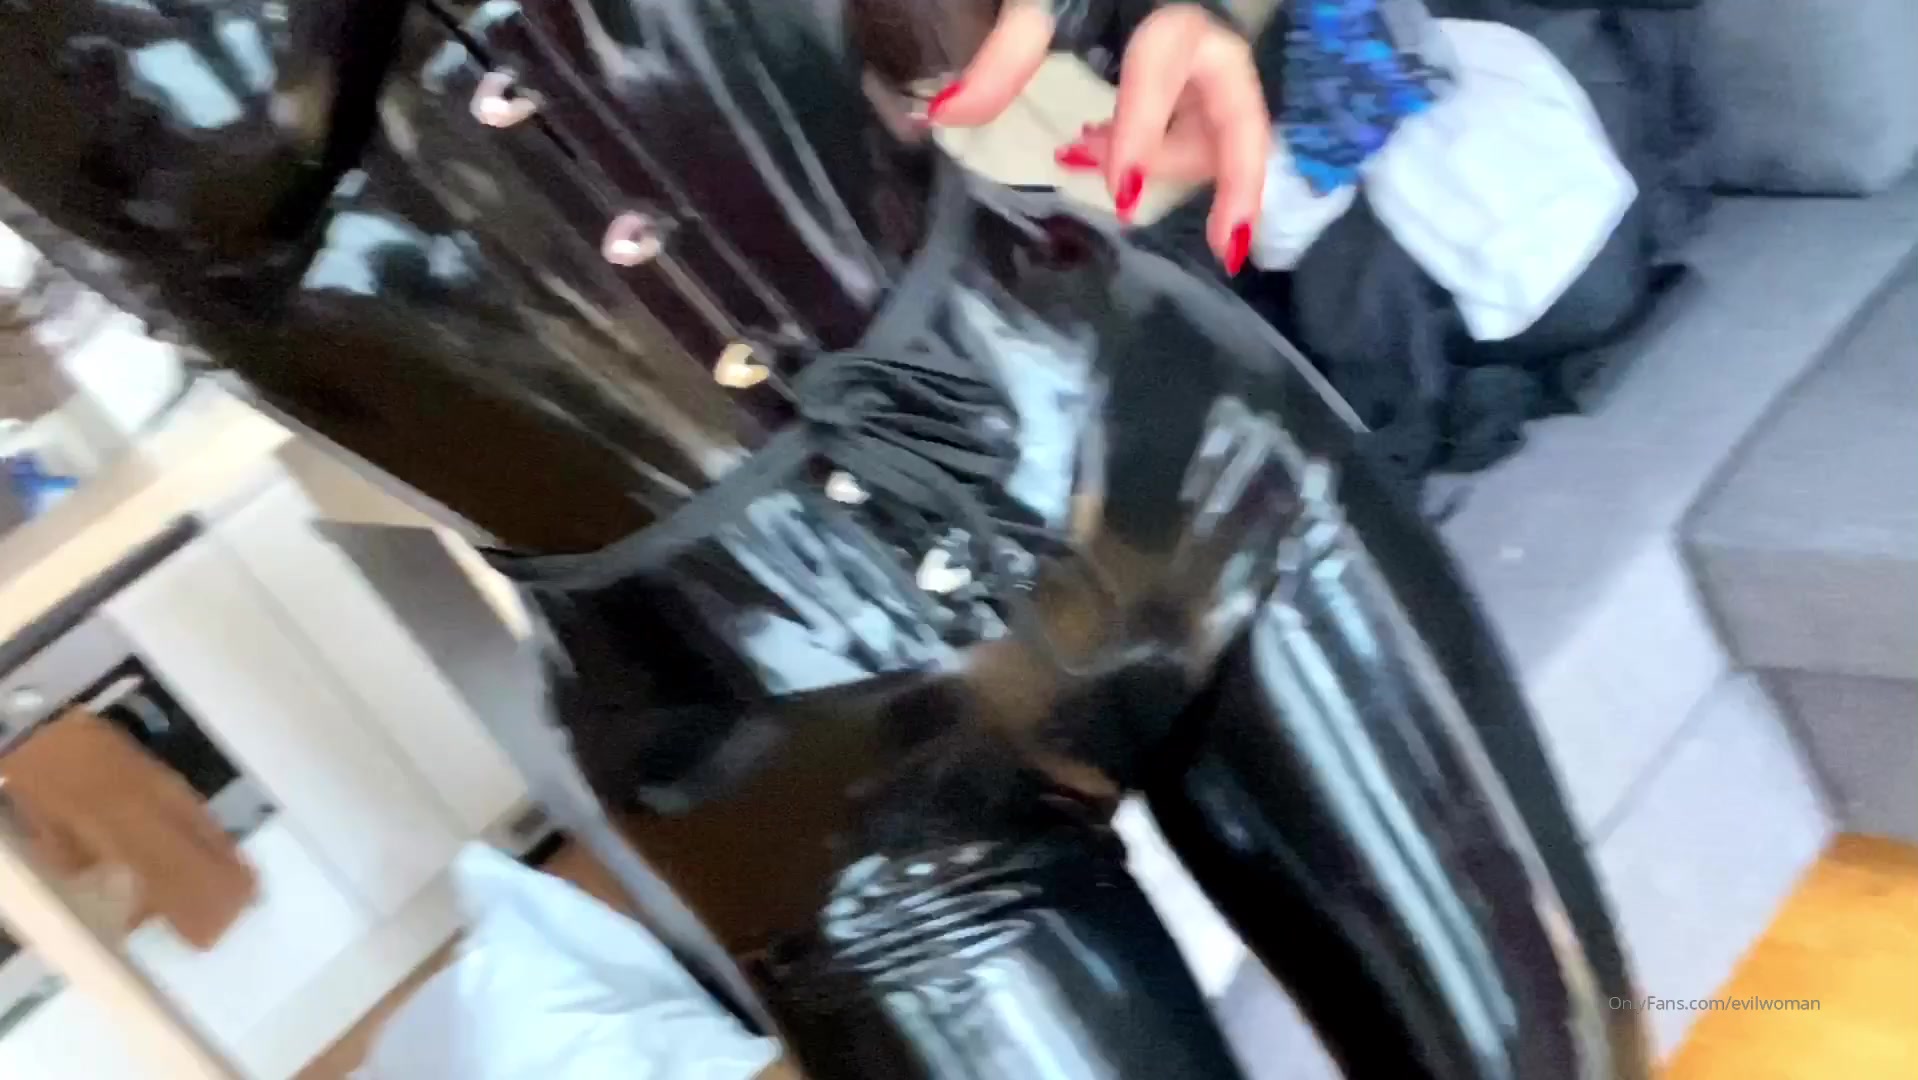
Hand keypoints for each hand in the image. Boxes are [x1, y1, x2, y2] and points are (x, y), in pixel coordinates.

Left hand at [926, 3, 1269, 274]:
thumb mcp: (1044, 6)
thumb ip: (1002, 59)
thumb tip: (942, 116)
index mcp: (1172, 16)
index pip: (1161, 72)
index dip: (1142, 134)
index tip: (1123, 197)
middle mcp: (1210, 47)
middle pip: (1240, 120)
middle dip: (1239, 184)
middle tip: (1226, 246)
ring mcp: (1216, 77)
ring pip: (1216, 142)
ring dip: (1163, 171)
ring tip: (1092, 164)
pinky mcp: (1211, 96)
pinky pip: (1199, 145)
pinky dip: (1158, 165)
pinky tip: (1117, 169)